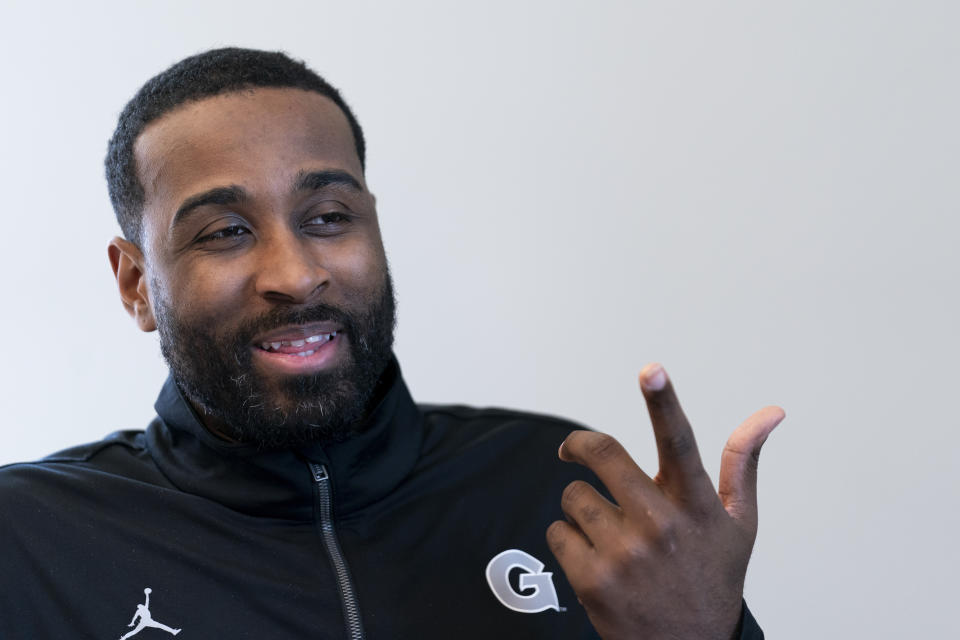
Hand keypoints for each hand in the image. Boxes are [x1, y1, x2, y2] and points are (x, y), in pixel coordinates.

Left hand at [546, 363, 783, 639]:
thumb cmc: (713, 576)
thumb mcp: (738, 522)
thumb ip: (743, 462)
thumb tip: (771, 412)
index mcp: (698, 505)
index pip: (680, 443)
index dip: (663, 402)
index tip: (651, 370)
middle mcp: (662, 526)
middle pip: (602, 453)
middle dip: (580, 446)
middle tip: (573, 451)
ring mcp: (625, 554)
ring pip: (574, 496)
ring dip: (582, 506)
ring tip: (608, 532)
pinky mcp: (593, 580)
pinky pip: (557, 531)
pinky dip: (568, 539)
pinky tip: (596, 560)